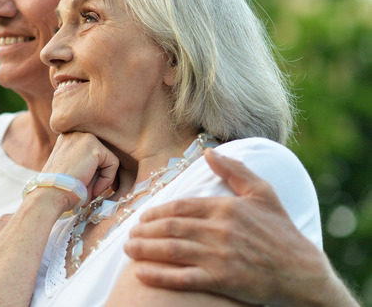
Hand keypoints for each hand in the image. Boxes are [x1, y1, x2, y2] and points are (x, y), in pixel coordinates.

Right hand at [42, 132, 118, 197]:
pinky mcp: (93, 145)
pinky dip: (107, 179)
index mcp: (67, 138)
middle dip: (99, 174)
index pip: (91, 152)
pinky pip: (113, 163)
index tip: (89, 186)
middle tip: (90, 190)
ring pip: (108, 158)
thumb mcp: (72, 170)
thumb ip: (87, 163)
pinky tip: (93, 189)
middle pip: (101, 154)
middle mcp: (74, 132)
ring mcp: (83, 136)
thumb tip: (109, 167)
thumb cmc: (60, 189)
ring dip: (103, 178)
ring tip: (90, 190)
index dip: (94, 171)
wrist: (50, 195)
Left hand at [124, 149, 357, 306]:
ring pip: (171, 249)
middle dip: (144, 230)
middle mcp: (219, 230)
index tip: (142, 217)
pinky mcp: (221, 280)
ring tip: (129, 249)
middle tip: (129, 234)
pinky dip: (158, 275)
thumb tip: (208, 152)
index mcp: (225, 208)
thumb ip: (235, 171)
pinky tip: (140, 273)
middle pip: (170, 227)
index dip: (156, 212)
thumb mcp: (263, 194)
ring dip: (144, 249)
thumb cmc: (282, 232)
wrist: (303, 273)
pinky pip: (181, 277)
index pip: (180, 206)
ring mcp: (219, 256)